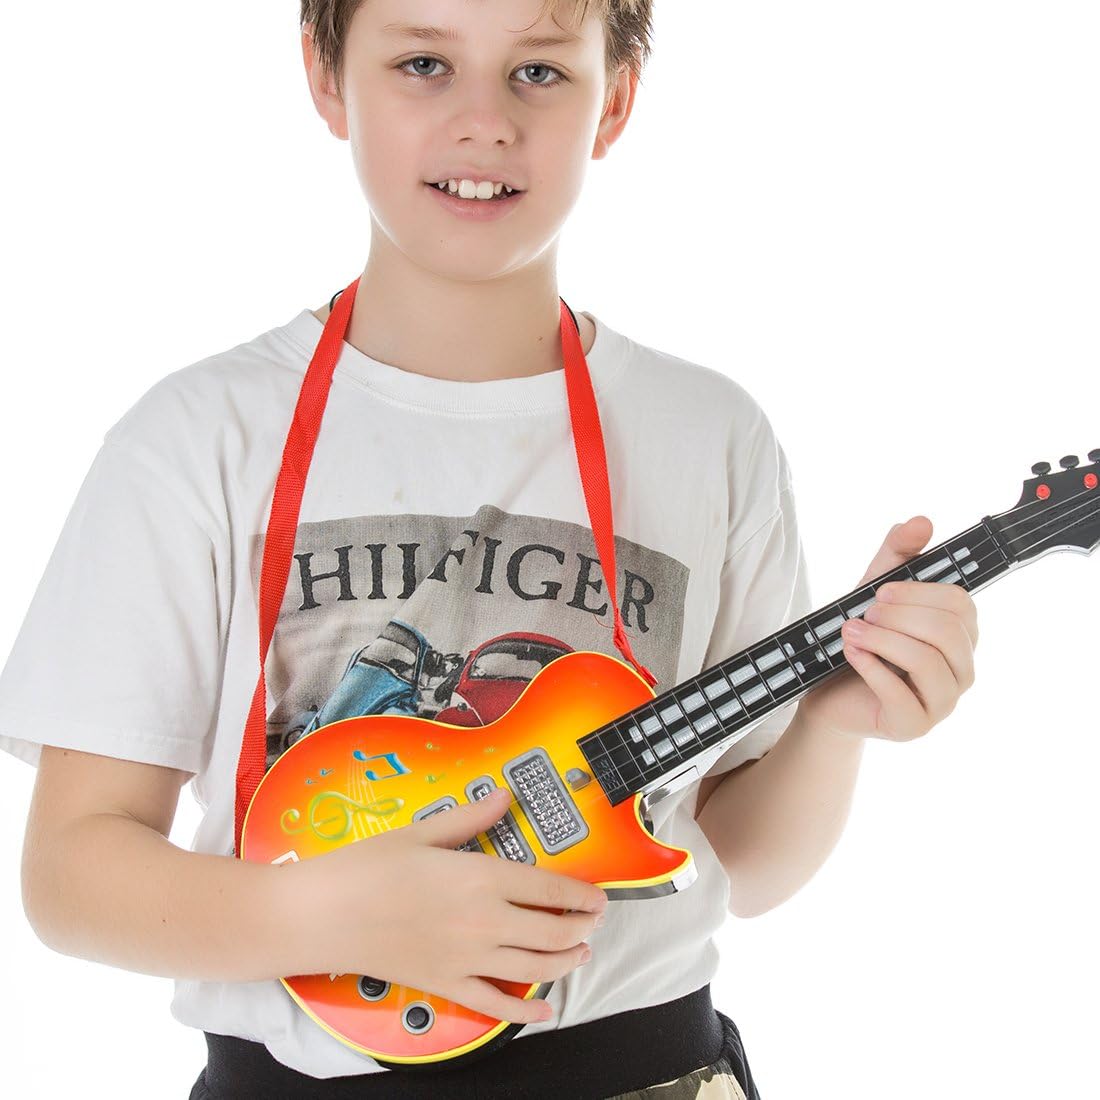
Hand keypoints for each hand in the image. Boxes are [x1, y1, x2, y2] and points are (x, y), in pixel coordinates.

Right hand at [281, 787, 607, 1023]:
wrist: (323, 915)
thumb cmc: (368, 866)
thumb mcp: (422, 832)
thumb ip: (471, 817)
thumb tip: (505, 796)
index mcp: (481, 877)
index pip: (551, 889)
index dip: (583, 895)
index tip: (600, 897)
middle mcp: (484, 922)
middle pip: (552, 932)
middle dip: (581, 929)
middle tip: (593, 922)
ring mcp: (466, 959)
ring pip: (534, 969)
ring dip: (565, 963)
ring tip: (580, 954)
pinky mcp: (446, 985)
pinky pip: (495, 1005)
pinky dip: (525, 1013)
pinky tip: (544, 1012)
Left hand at [799, 515, 978, 741]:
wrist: (827, 693)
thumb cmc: (860, 641)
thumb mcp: (873, 591)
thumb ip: (897, 556)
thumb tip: (922, 521)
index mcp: (960, 635)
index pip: (961, 605)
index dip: (919, 593)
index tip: (881, 591)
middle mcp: (961, 669)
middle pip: (949, 632)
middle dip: (900, 616)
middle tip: (864, 613)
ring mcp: (943, 702)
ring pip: (929, 662)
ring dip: (883, 640)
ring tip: (849, 631)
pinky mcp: (914, 725)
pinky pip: (902, 695)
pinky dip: (871, 668)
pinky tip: (850, 654)